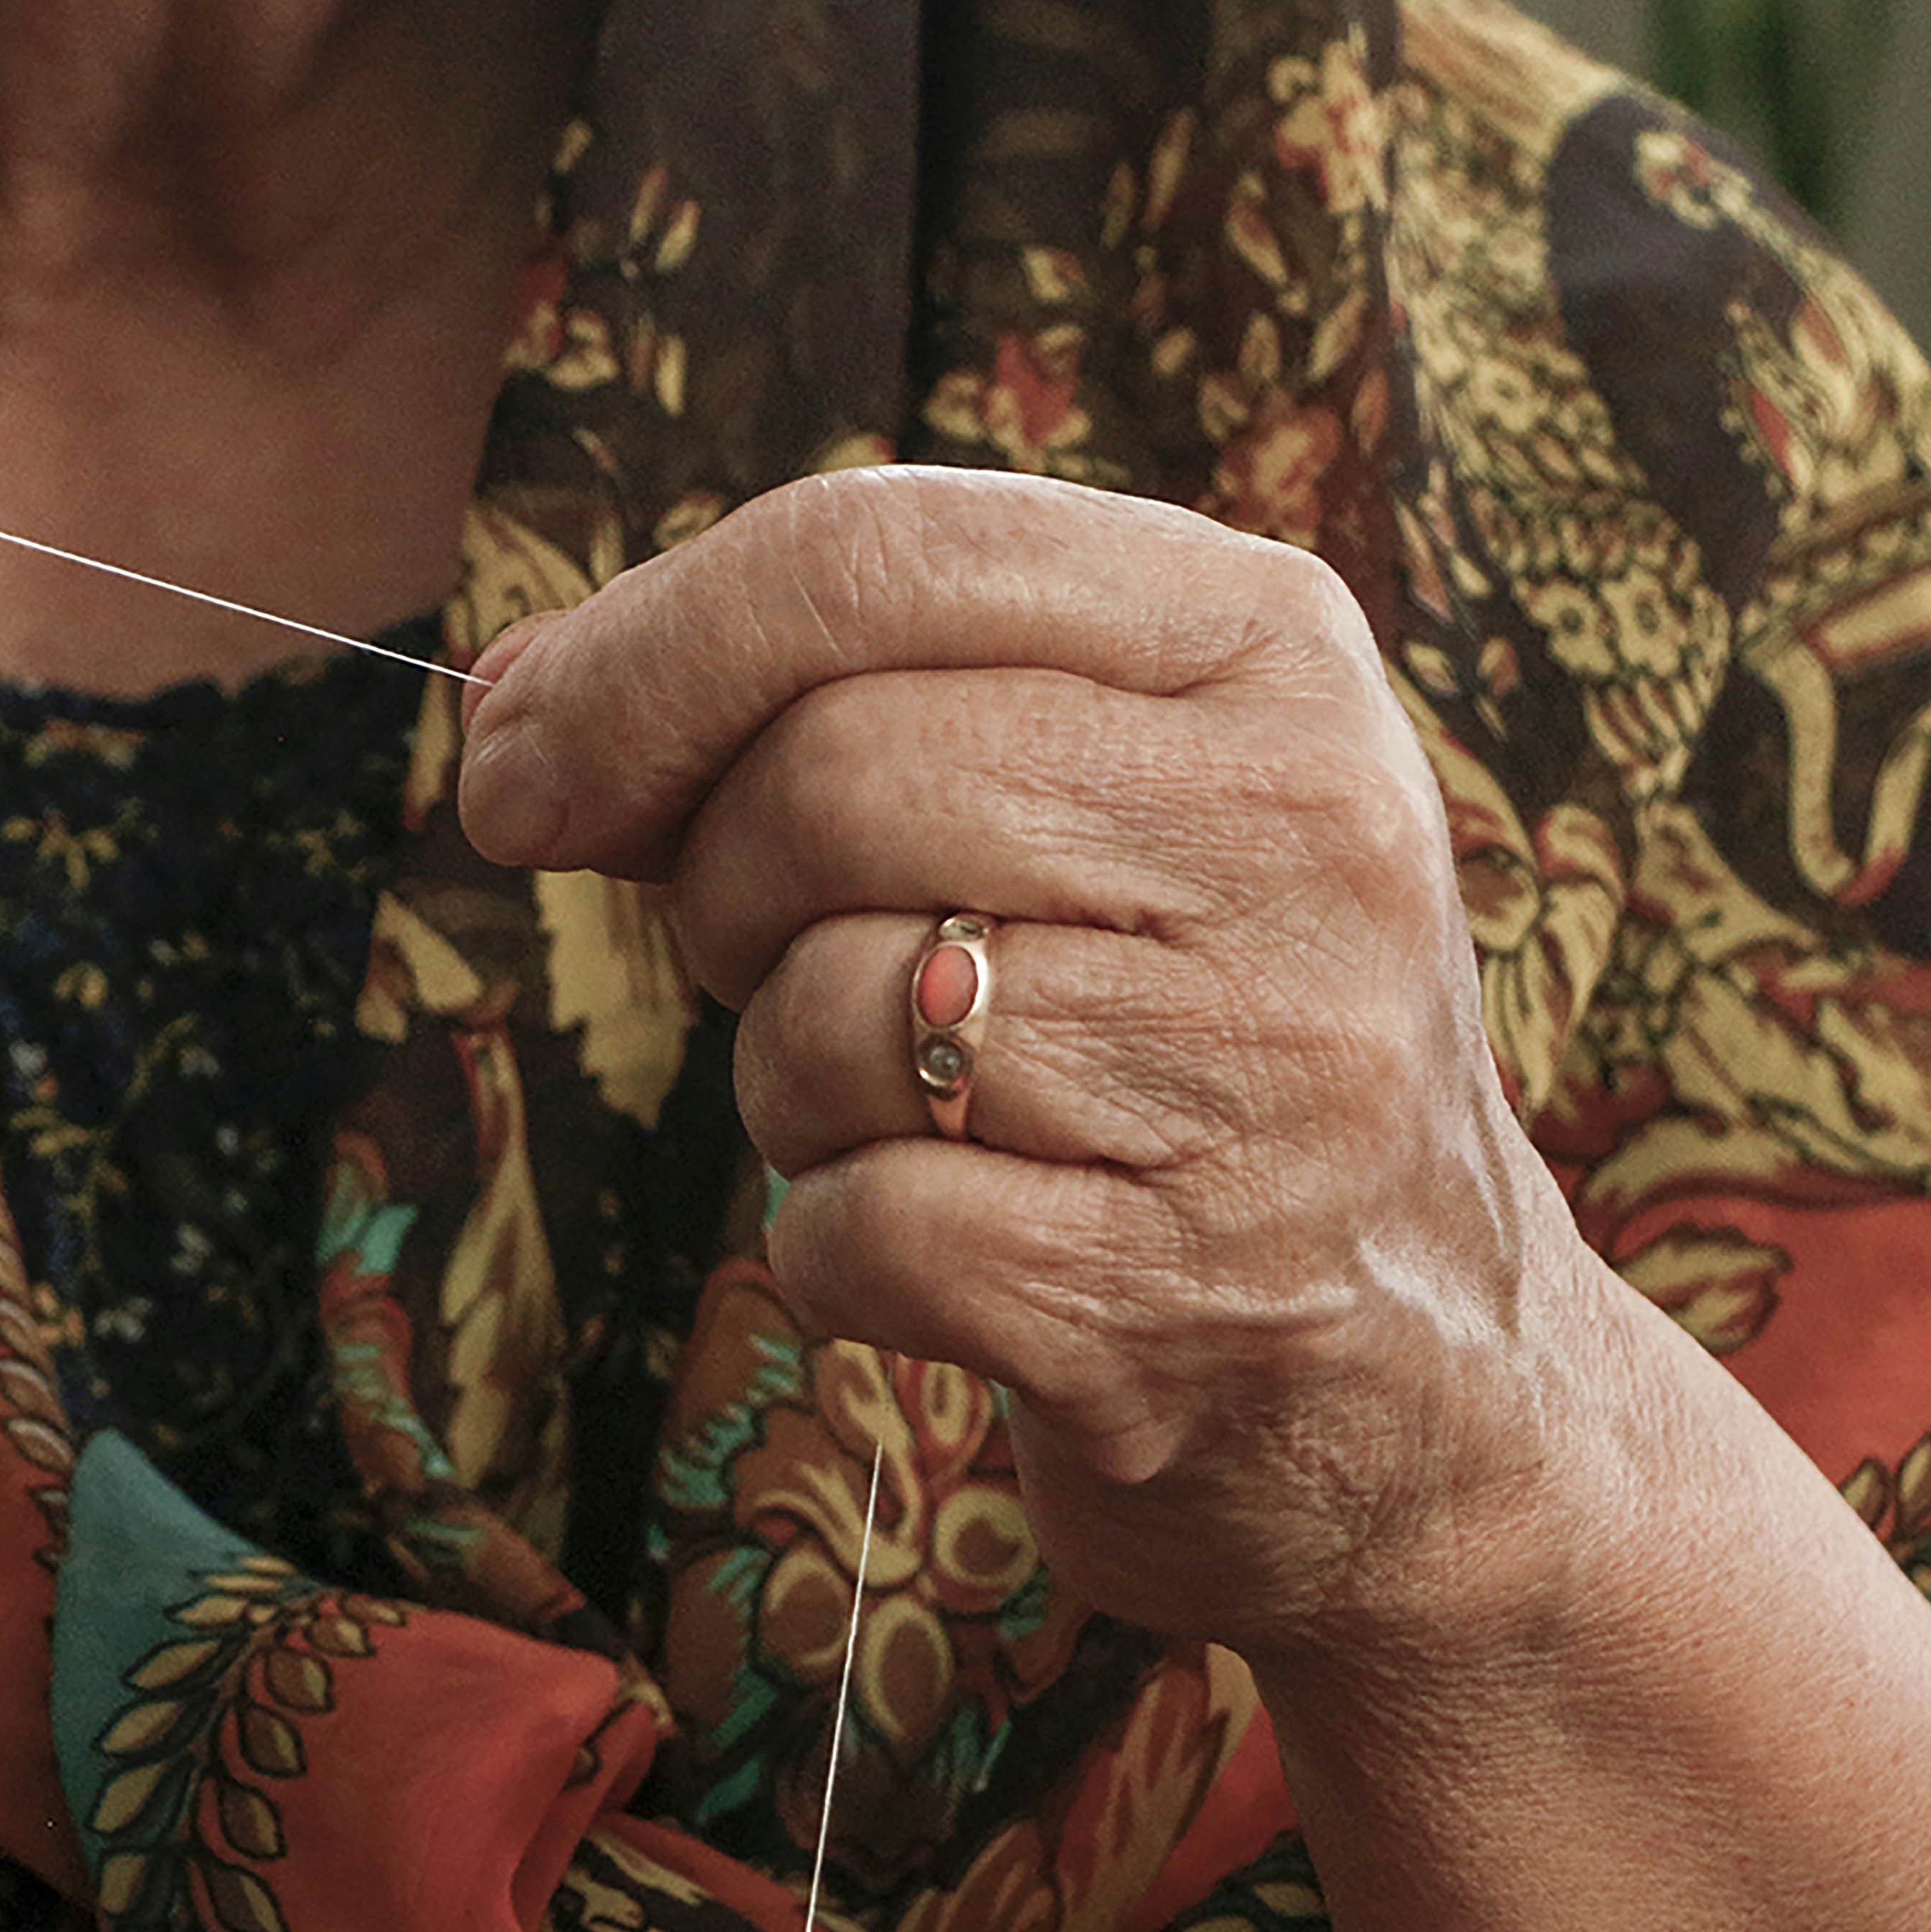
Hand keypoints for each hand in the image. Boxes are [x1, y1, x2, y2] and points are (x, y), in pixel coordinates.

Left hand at [456, 464, 1616, 1665]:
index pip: (876, 548)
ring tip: (927, 1116)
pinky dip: (841, 1251)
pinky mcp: (1189, 1296)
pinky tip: (965, 1250)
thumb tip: (514, 710)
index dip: (640, 653)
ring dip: (791, 1086)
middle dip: (724, 891)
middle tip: (784, 968)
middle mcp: (1305, 829)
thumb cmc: (1165, 1042)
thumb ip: (818, 706)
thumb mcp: (1071, 799)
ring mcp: (1272, 1071)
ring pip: (831, 1009)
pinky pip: (855, 1227)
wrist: (1416, 1382)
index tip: (517, 764)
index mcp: (1267, 644)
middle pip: (831, 777)